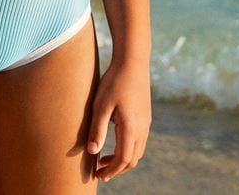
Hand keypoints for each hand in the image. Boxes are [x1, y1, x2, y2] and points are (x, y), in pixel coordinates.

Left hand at [85, 58, 150, 180]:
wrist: (133, 62)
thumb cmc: (114, 82)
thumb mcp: (101, 106)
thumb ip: (97, 130)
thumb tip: (92, 152)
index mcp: (131, 128)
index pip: (123, 160)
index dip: (111, 170)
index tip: (98, 175)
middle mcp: (142, 129)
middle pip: (132, 159)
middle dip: (117, 169)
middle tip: (100, 172)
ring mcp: (146, 123)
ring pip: (137, 151)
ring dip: (122, 159)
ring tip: (104, 159)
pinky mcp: (145, 117)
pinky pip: (139, 141)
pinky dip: (127, 148)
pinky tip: (114, 142)